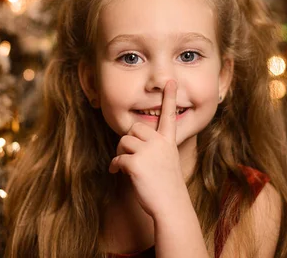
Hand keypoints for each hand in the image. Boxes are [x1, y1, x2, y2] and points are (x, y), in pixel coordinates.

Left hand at [109, 80, 188, 218]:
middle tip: (129, 155)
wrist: (171, 206)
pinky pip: (118, 158)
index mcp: (168, 142)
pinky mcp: (136, 163)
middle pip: (136, 127)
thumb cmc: (166, 187)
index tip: (171, 81)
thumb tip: (131, 144)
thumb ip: (154, 149)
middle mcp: (160, 143)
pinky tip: (118, 173)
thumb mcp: (166, 162)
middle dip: (129, 140)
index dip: (169, 98)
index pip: (169, 115)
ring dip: (120, 153)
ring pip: (124, 141)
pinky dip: (115, 166)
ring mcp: (148, 152)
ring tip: (125, 166)